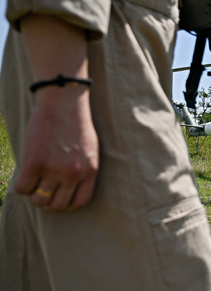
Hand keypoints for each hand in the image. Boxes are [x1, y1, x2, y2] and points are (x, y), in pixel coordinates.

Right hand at [16, 14, 98, 210]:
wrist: (63, 103)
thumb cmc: (77, 124)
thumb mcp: (90, 148)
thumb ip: (84, 169)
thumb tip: (71, 186)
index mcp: (90, 171)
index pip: (80, 202)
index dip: (67, 203)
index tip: (59, 198)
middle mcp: (73, 174)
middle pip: (58, 205)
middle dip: (49, 201)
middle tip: (43, 190)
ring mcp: (53, 170)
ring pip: (39, 199)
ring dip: (34, 194)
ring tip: (34, 182)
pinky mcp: (33, 163)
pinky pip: (22, 188)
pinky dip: (21, 185)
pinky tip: (25, 174)